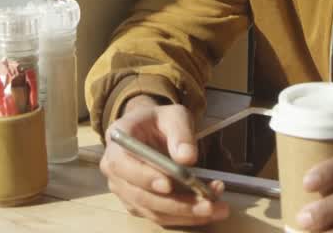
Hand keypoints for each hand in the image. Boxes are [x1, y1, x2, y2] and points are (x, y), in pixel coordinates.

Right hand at [99, 95, 228, 225]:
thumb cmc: (159, 121)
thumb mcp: (173, 116)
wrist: (150, 130)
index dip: (143, 177)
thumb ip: (180, 133)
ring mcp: (125, 191)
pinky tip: (209, 209)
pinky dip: (186, 216)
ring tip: (216, 209)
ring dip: (185, 214)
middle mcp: (115, 170)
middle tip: (208, 204)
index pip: (122, 164)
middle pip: (140, 195)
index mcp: (118, 141)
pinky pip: (161, 217)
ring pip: (153, 211)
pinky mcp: (139, 205)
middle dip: (176, 204)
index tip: (168, 184)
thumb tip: (187, 158)